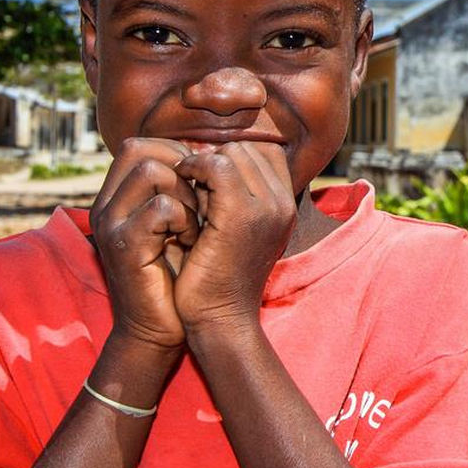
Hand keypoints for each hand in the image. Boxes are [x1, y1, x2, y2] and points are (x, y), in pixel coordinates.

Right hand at [88, 138, 199, 349]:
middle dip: (182, 169)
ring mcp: (110, 225)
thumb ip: (183, 187)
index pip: (140, 144)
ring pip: (151, 171)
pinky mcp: (123, 248)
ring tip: (198, 222)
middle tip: (202, 200)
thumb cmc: (179, 273)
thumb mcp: (181, 221)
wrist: (161, 328)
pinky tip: (193, 239)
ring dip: (186, 193)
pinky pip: (161, 208)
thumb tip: (213, 151)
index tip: (203, 183)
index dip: (178, 154)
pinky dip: (186, 219)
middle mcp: (106, 205)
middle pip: (140, 149)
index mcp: (116, 196)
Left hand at [172, 141, 297, 331]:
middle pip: (249, 147)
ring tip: (186, 184)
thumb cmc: (218, 277)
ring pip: (233, 152)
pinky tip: (180, 183)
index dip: (232, 157)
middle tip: (192, 182)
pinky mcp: (240, 214)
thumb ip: (233, 194)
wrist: (219, 319)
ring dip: (203, 162)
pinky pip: (216, 166)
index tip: (206, 178)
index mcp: (287, 206)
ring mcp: (266, 208)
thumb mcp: (235, 230)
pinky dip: (193, 167)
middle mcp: (284, 203)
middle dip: (216, 157)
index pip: (265, 151)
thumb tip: (208, 155)